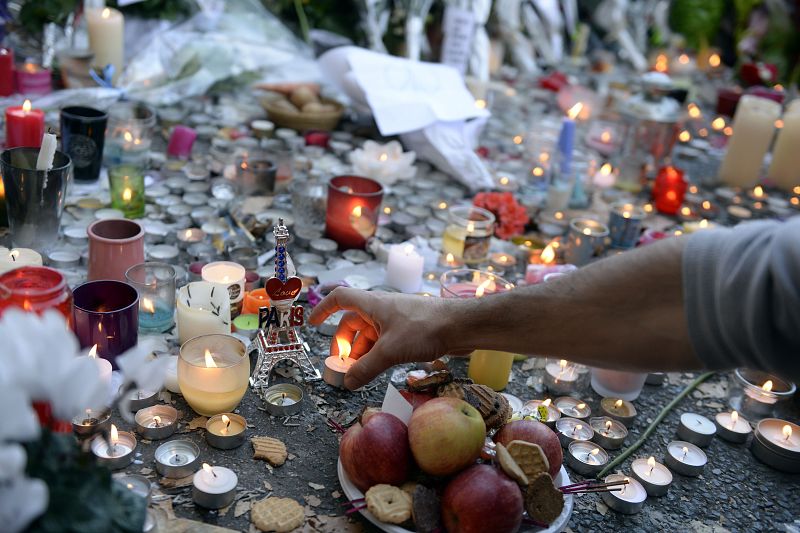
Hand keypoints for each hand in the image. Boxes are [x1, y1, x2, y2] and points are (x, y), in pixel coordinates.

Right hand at [308, 287, 455, 389]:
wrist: (460, 326)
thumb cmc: (425, 329)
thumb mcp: (390, 351)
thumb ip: (366, 368)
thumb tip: (346, 383)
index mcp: (372, 305)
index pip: (340, 298)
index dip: (323, 309)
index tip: (312, 324)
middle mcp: (381, 310)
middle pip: (352, 324)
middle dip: (344, 345)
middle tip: (342, 367)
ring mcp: (395, 320)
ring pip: (369, 336)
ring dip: (361, 354)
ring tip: (359, 375)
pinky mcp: (408, 331)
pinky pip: (384, 342)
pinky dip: (376, 356)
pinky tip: (377, 371)